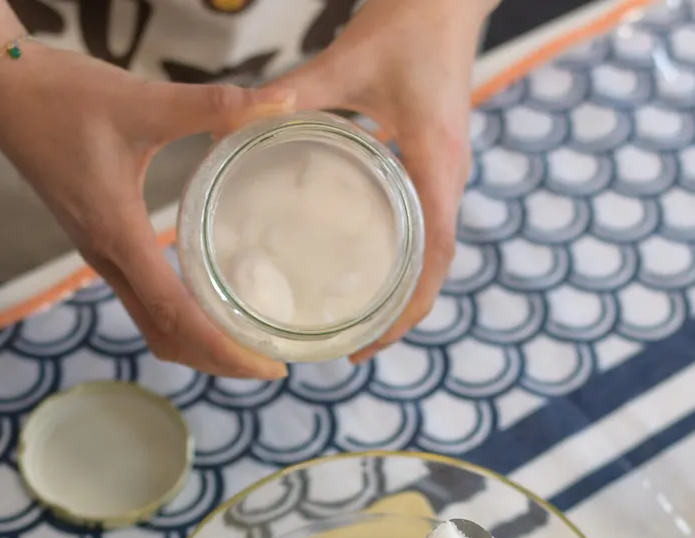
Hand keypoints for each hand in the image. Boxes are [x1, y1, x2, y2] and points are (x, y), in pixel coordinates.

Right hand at [0, 48, 290, 379]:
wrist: (0, 91)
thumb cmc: (62, 97)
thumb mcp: (143, 100)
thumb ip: (214, 105)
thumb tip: (282, 101)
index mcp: (118, 234)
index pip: (176, 314)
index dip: (224, 348)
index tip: (269, 368)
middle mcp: (107, 256)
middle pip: (166, 336)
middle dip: (217, 360)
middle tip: (271, 366)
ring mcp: (100, 253)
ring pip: (152, 323)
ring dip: (198, 343)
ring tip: (249, 343)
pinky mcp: (99, 241)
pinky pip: (143, 298)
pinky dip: (179, 317)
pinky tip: (213, 300)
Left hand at [281, 0, 491, 359]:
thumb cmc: (408, 22)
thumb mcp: (348, 58)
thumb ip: (299, 92)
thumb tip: (246, 124)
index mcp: (435, 160)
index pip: (434, 253)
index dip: (406, 306)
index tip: (366, 340)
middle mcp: (448, 176)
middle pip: (434, 268)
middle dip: (400, 314)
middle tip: (350, 346)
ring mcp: (445, 171)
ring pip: (432, 251)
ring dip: (402, 291)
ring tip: (354, 321)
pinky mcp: (435, 161)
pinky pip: (425, 225)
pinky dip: (401, 258)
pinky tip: (361, 264)